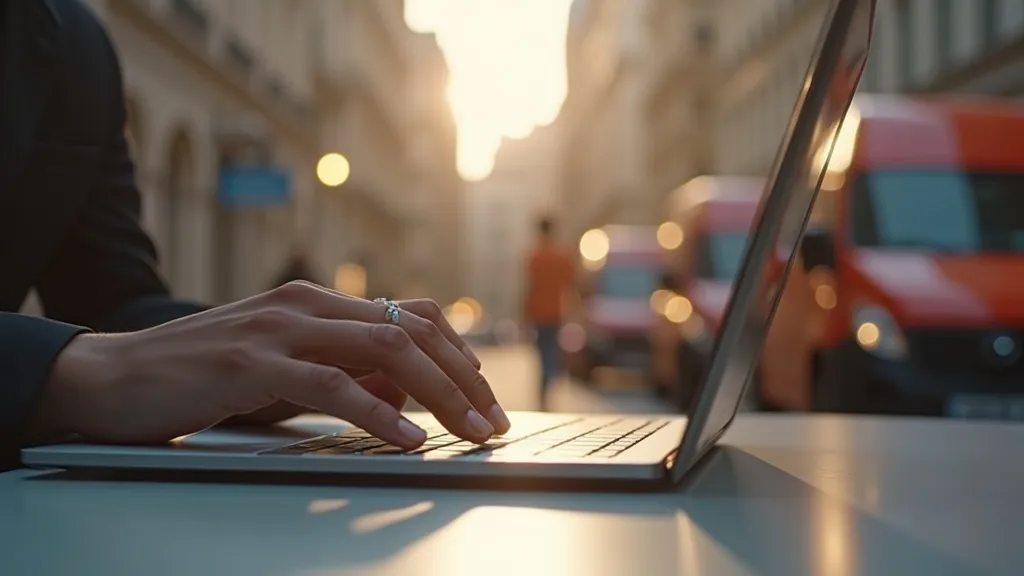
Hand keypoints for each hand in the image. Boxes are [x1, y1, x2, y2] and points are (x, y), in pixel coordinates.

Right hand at [32, 282, 508, 449]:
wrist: (114, 376)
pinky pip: (333, 385)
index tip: (483, 394)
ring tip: (469, 430)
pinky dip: (379, 413)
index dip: (457, 353)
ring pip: (385, 351)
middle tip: (492, 419)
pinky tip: (407, 438)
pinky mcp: (252, 364)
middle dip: (463, 377)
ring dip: (439, 394)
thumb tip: (405, 396)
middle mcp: (306, 306)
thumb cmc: (201, 377)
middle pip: (412, 331)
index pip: (410, 315)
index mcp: (316, 303)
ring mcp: (280, 329)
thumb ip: (344, 375)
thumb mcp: (284, 373)